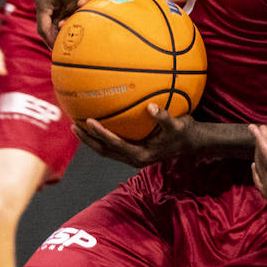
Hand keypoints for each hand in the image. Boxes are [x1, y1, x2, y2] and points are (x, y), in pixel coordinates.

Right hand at [33, 0, 100, 46]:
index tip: (58, 51)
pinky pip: (48, 5)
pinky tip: (65, 21)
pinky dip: (56, 14)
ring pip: (46, 13)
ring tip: (64, 35)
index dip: (51, 41)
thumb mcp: (74, 5)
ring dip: (54, 24)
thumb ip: (64, 21)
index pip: (43, 28)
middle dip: (52, 34)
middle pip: (43, 21)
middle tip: (61, 46)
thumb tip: (59, 35)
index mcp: (41, 1)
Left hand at [73, 104, 205, 164]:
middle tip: (74, 125)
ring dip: (91, 140)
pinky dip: (102, 137)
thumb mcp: (178, 124)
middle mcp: (134, 159)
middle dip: (88, 140)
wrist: (192, 143)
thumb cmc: (185, 132)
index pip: (115, 144)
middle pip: (104, 151)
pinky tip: (96, 124)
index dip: (101, 134)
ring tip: (77, 126)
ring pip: (106, 150)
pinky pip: (113, 145)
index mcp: (141, 155)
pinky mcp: (133, 152)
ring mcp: (132, 157)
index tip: (89, 121)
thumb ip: (164, 117)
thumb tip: (150, 107)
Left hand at [250, 123, 266, 209]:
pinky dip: (258, 172)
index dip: (260, 139)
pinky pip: (260, 183)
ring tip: (261, 141)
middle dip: (260, 144)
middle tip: (259, 129)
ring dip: (259, 155)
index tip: (256, 127)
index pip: (265, 154)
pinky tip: (256, 164)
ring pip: (259, 170)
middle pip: (260, 161)